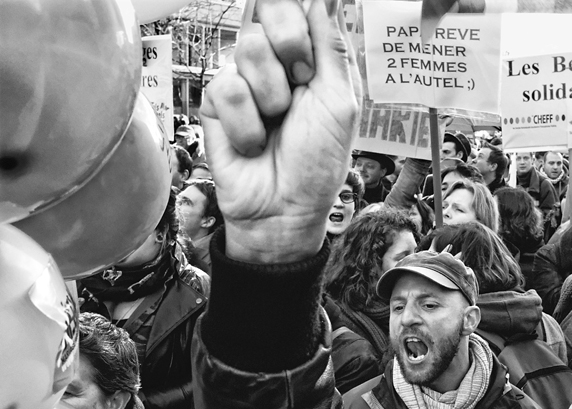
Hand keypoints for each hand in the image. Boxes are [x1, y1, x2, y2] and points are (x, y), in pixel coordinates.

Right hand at [200, 0, 360, 263]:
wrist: (284, 208)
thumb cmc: (317, 162)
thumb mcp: (340, 103)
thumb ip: (331, 49)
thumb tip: (320, 3)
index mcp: (308, 60)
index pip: (295, 10)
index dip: (298, 21)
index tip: (310, 54)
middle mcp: (275, 65)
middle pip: (268, 12)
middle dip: (287, 43)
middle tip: (300, 79)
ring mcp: (244, 81)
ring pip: (246, 48)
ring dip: (271, 93)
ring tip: (277, 124)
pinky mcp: (215, 104)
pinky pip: (226, 88)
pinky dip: (246, 122)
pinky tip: (253, 143)